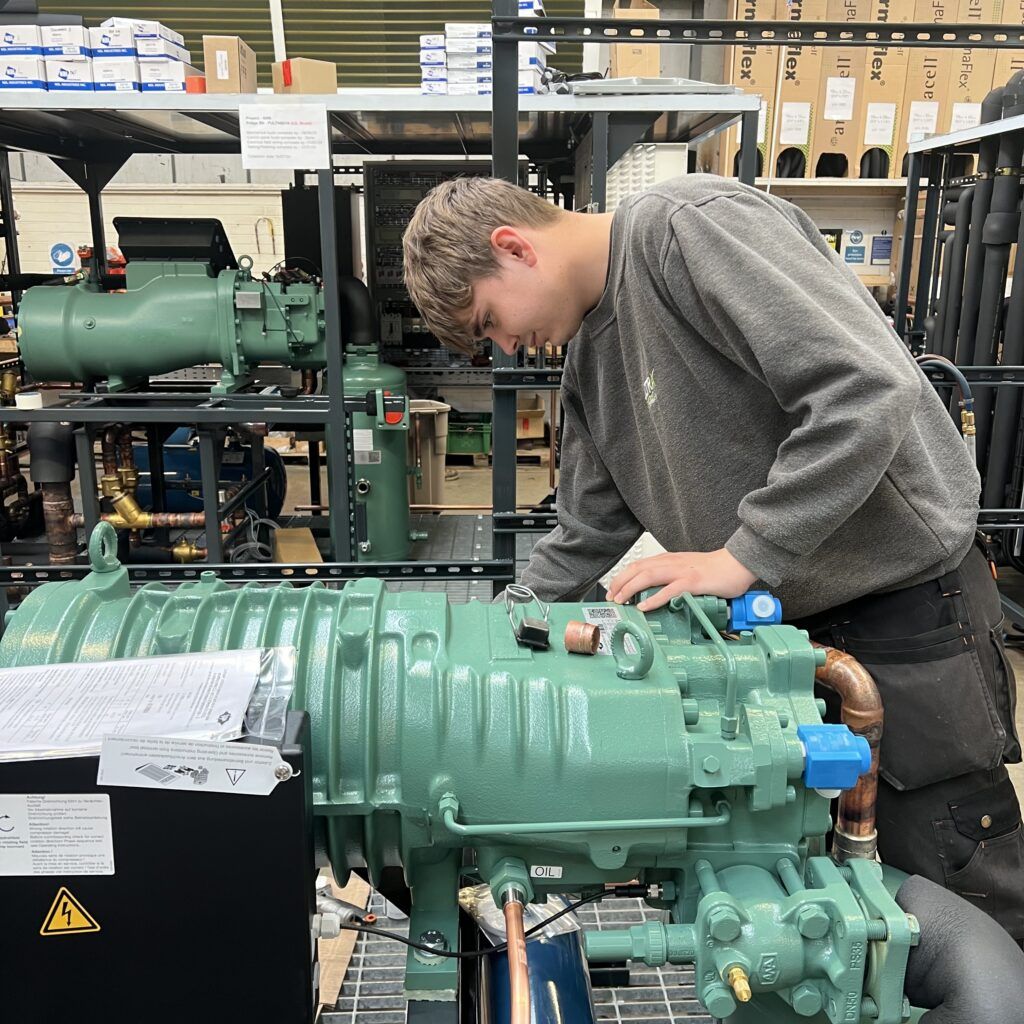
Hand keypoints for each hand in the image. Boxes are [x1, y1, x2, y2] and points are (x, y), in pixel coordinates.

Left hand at [607, 548, 756, 611]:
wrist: (736, 564)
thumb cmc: (714, 570)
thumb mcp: (685, 570)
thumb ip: (670, 577)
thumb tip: (654, 592)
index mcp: (668, 560)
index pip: (638, 565)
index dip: (622, 576)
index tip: (612, 590)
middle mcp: (672, 563)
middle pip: (638, 569)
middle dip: (620, 583)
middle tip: (611, 597)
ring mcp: (682, 572)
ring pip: (648, 576)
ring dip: (631, 589)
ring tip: (621, 600)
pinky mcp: (693, 582)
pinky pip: (669, 590)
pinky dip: (654, 598)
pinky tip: (644, 606)